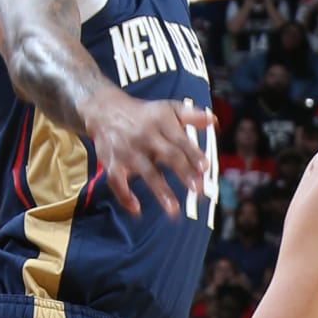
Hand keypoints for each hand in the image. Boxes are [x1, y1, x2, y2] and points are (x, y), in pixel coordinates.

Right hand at [88, 87, 215, 218]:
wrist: (104, 110)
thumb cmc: (145, 114)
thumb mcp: (168, 108)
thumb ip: (190, 115)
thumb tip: (212, 120)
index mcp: (161, 123)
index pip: (180, 140)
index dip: (193, 154)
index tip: (205, 167)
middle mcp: (145, 137)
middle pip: (167, 155)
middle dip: (183, 171)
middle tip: (197, 188)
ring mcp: (128, 151)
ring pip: (146, 171)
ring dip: (160, 190)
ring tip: (174, 209)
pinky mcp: (112, 162)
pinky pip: (116, 181)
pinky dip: (124, 196)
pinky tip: (136, 209)